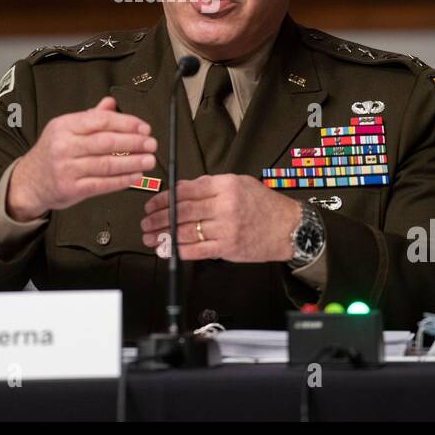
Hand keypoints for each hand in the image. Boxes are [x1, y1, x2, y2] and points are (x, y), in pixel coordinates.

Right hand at [7, 97, 156, 221]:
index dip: (126, 123)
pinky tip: (134, 176)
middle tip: (151, 143)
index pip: (100, 120)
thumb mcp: (65, 129)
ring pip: (106, 164)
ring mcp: (66, 168)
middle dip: (133, 142)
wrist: (28, 182)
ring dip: (132, 162)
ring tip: (148, 160)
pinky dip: (121, 180)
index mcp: (64, 126)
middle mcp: (64, 146)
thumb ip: (90, 117)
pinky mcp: (71, 189)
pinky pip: (102, 184)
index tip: (143, 127)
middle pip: (105, 142)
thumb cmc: (50, 153)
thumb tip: (111, 103)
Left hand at [139, 174, 302, 261]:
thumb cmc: (263, 205)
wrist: (288, 228)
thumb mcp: (239, 183)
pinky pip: (197, 249)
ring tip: (150, 237)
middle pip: (181, 211)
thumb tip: (180, 190)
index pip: (186, 190)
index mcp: (225, 186)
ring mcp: (226, 228)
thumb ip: (209, 185)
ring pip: (186, 231)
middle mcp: (225, 205)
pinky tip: (167, 250)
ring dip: (163, 235)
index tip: (152, 204)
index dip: (164, 198)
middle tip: (145, 222)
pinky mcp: (228, 247)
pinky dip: (178, 250)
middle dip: (158, 218)